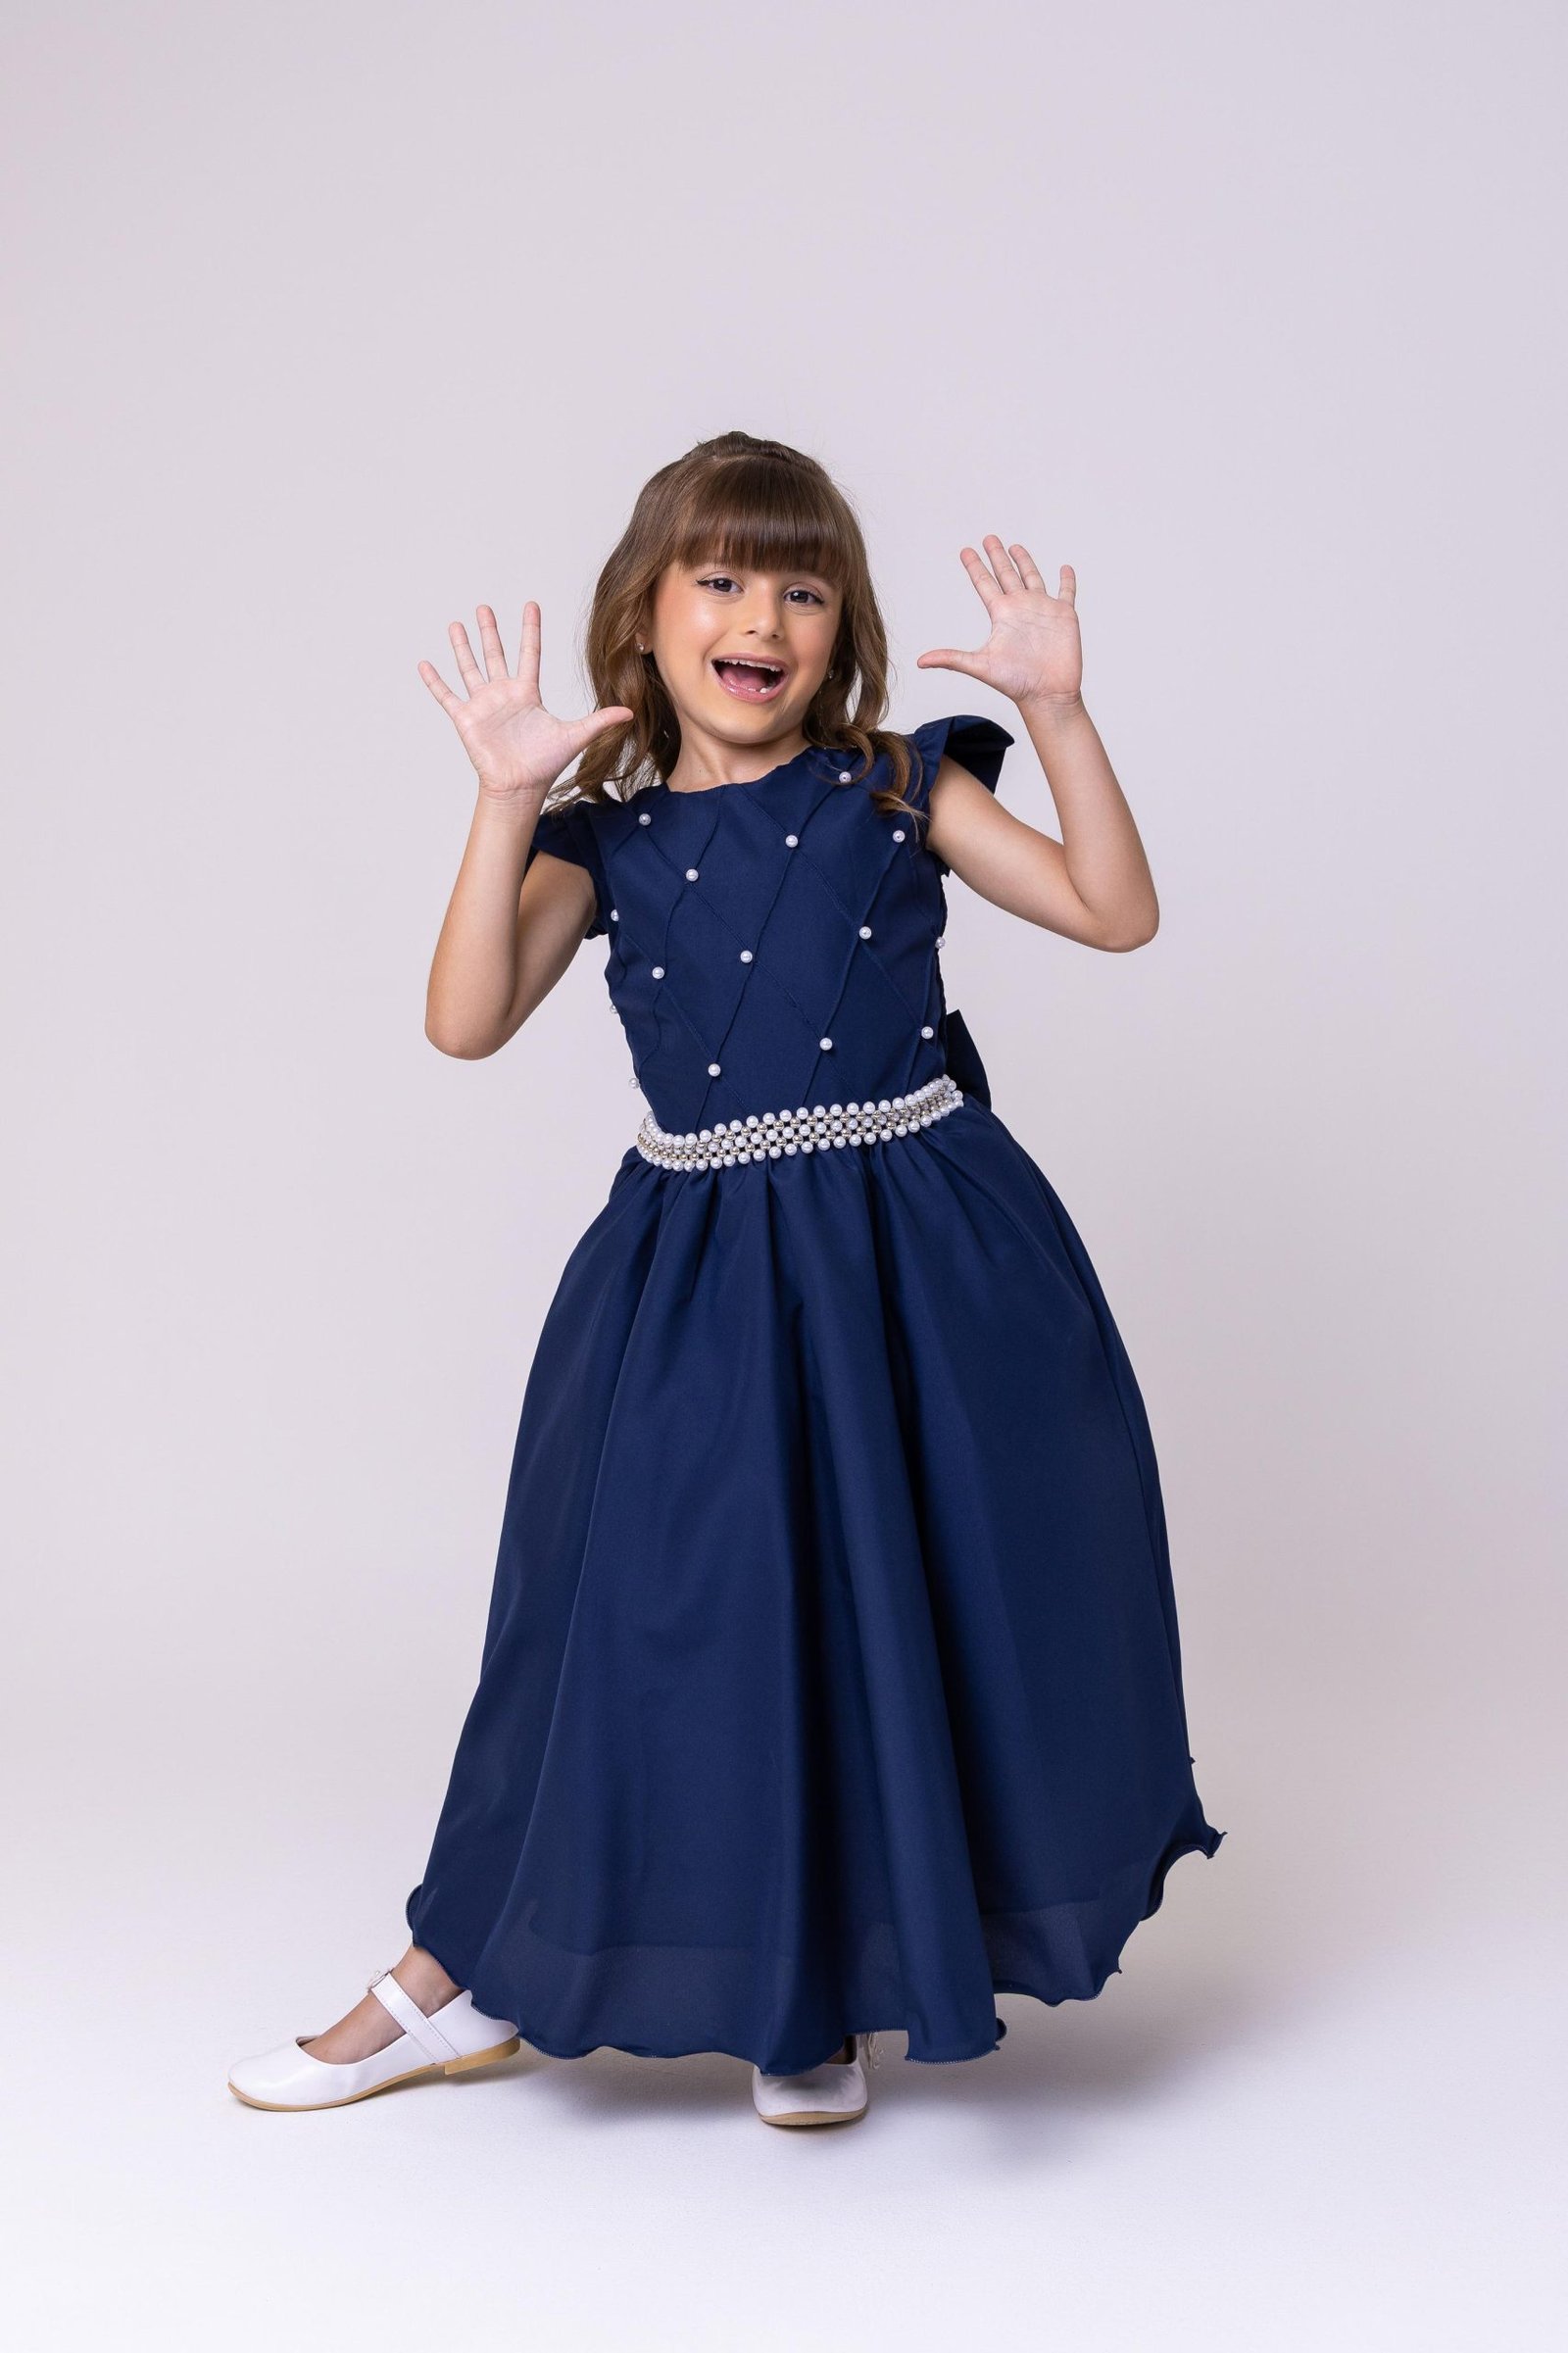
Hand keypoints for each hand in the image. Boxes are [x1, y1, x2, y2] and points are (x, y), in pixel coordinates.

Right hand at [418, 602, 632, 804]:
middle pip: (495, 654)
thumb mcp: (575, 736)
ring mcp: (483, 705)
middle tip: (484, 607)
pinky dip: (435, 681)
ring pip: (469, 668)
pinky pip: (446, 696)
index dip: (530, 629)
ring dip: (462, 647)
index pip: (529, 653)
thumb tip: (630, 711)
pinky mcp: (466, 719)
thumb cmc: (545, 764)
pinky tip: (424, 664)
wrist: (519, 787)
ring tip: (456, 624)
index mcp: (527, 693)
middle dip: (490, 630)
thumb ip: (600, 721)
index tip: (530, 604)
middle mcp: (503, 694)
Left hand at [916, 538, 1081, 709]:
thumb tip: (920, 661)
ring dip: (1025, 561)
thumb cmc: (1015, 683)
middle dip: (997, 556)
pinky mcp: (1065, 615)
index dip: (975, 566)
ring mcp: (1043, 610)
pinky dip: (1067, 580)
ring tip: (1015, 546)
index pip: (984, 583)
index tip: (965, 551)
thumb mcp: (980, 666)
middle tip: (988, 538)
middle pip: (1006, 574)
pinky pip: (1066, 592)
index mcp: (1001, 614)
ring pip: (1033, 577)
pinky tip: (1065, 568)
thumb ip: (951, 658)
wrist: (1047, 694)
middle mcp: (1021, 608)